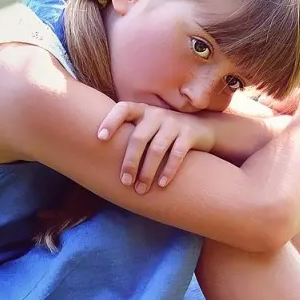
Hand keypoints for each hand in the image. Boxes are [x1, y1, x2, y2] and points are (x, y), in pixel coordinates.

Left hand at [96, 101, 214, 192]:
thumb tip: (97, 154)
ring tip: (141, 189)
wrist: (202, 128)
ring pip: (157, 148)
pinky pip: (177, 154)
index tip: (100, 139)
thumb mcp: (147, 126)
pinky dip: (169, 170)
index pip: (123, 110)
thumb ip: (128, 132)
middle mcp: (156, 114)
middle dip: (130, 162)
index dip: (110, 122)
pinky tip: (161, 184)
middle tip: (125, 182)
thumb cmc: (164, 132)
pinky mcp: (189, 134)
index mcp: (141, 111)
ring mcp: (174, 123)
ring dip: (147, 171)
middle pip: (138, 138)